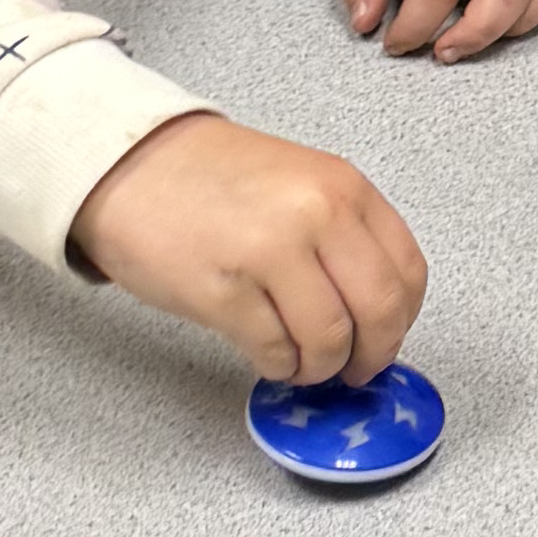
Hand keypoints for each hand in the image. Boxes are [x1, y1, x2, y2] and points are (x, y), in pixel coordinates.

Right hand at [70, 111, 427, 381]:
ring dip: (320, 368)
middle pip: (379, 313)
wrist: (130, 167)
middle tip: (356, 369)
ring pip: (329, 341)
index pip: (407, 272)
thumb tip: (376, 314)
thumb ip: (344, 237)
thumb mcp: (301, 183)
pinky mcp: (223, 293)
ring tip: (304, 364)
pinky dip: (279, 366)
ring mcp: (269, 254)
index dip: (402, 320)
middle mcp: (315, 216)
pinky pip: (275, 352)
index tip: (387, 338)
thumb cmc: (212, 179)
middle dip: (373, 355)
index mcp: (343, 188)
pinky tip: (268, 355)